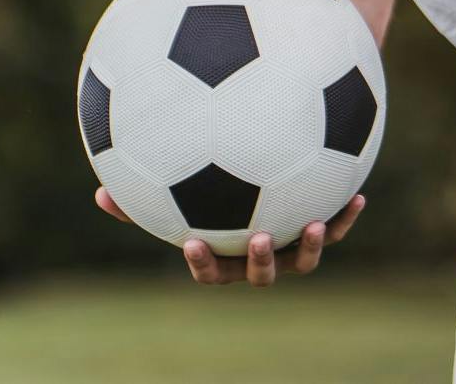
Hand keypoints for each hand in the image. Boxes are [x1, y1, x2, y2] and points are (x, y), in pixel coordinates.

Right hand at [94, 185, 363, 285]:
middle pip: (259, 274)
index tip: (191, 240)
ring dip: (311, 246)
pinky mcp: (318, 228)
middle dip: (259, 262)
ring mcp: (289, 247)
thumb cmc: (204, 188)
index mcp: (224, 253)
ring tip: (316, 223)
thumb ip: (139, 198)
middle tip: (259, 236)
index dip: (202, 261)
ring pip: (302, 261)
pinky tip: (357, 194)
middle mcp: (257, 256)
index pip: (210, 269)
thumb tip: (98, 193)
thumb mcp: (173, 191)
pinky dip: (345, 217)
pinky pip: (334, 228)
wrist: (262, 181)